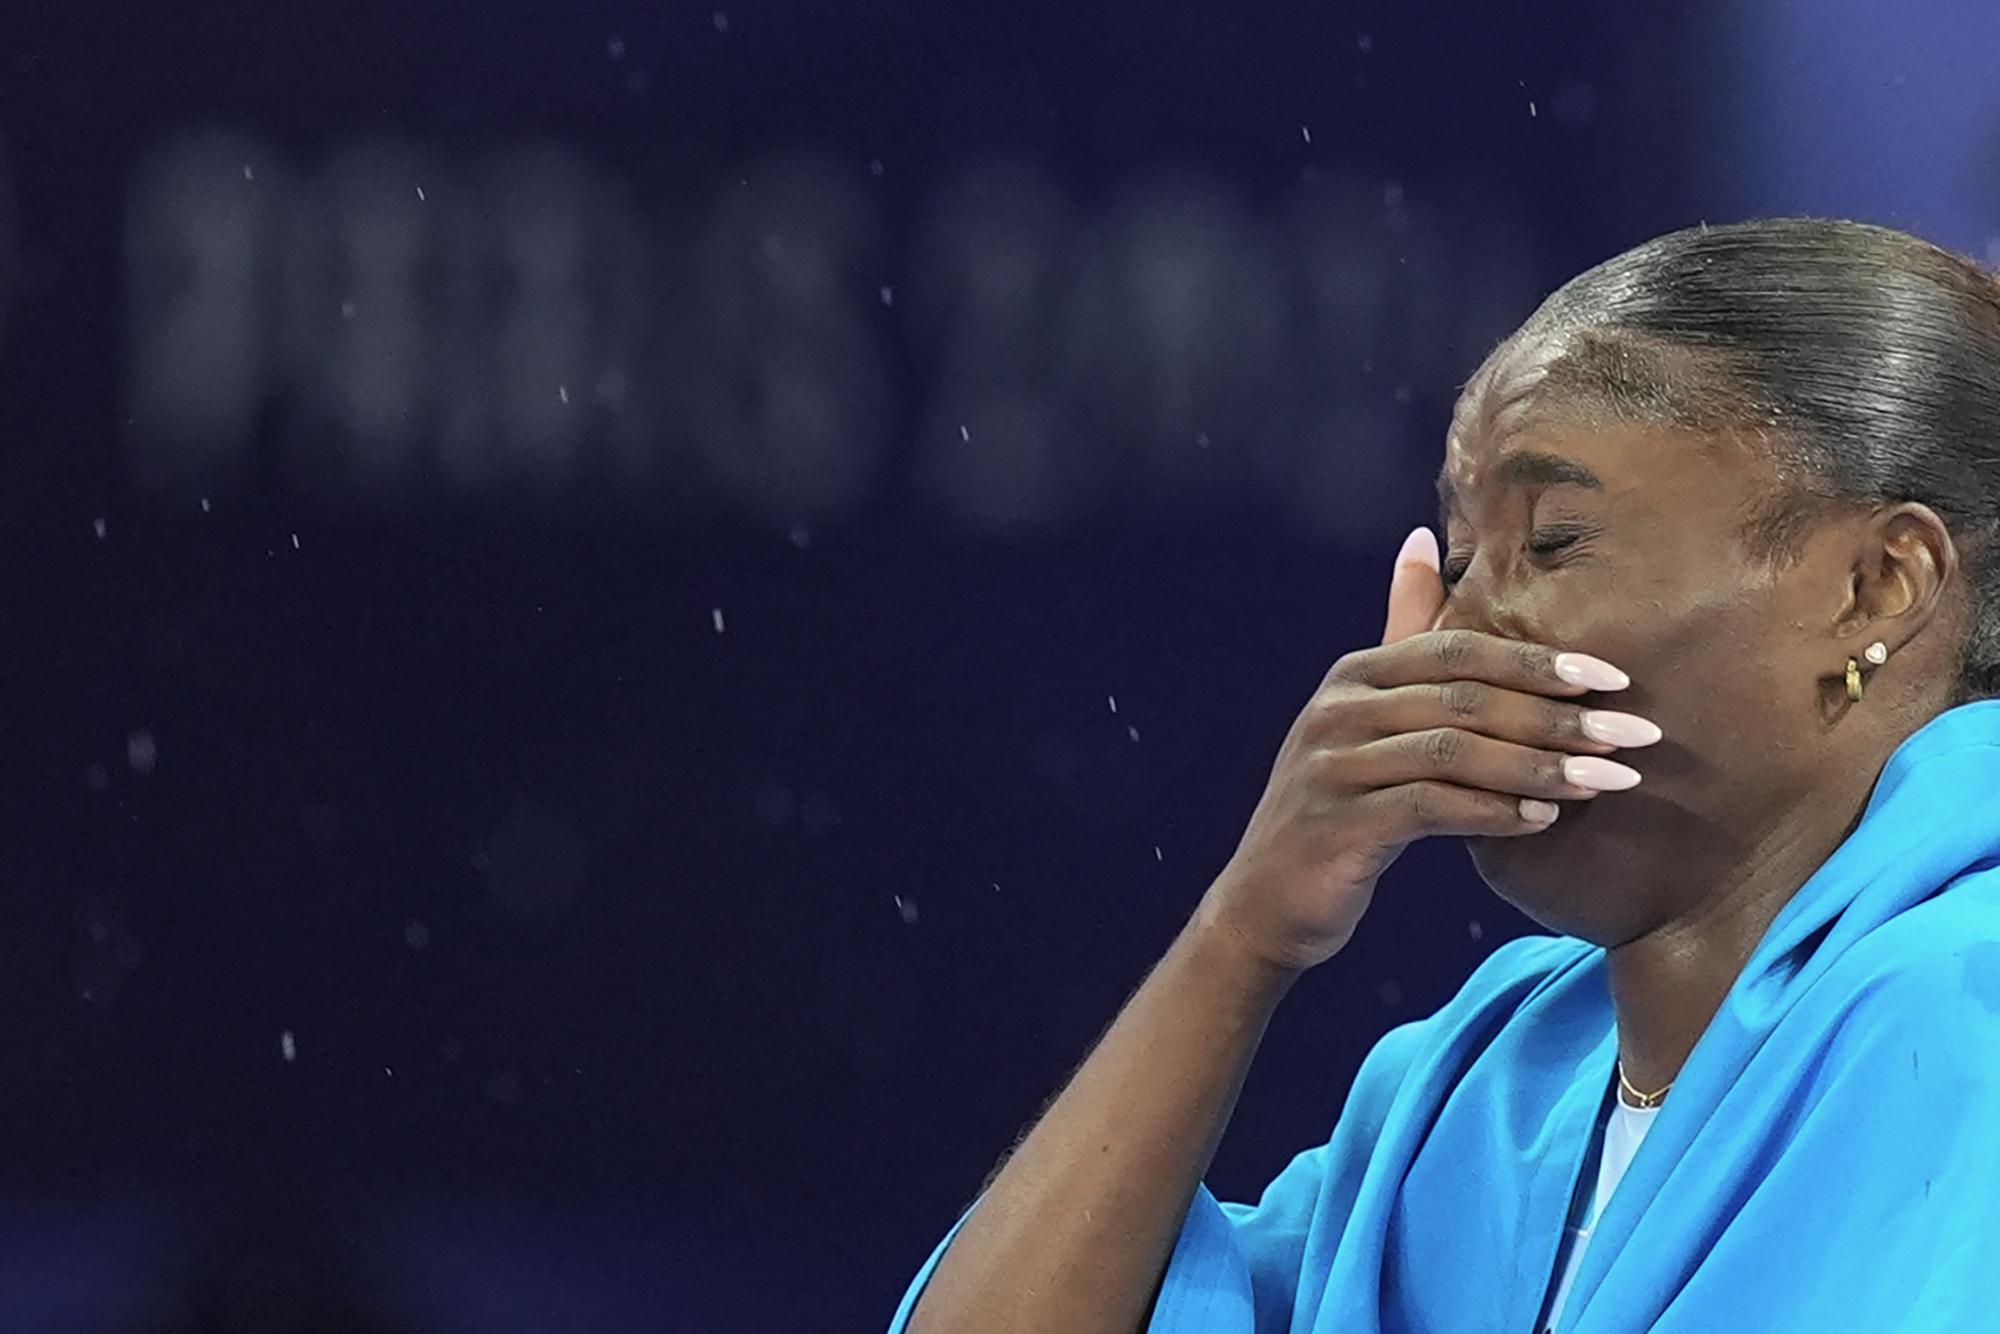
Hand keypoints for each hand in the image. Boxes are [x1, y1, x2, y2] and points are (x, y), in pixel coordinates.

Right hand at [1197, 526, 1657, 972]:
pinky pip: (1432, 808)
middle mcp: (1338, 710)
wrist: (1267, 899)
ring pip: (1455, 752)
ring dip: (1542, 767)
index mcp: (1354, 674)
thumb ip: (1400, 634)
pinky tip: (1544, 821)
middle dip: (1559, 716)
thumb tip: (1421, 536)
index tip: (1614, 680)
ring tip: (1609, 780)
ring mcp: (1333, 767)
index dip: (1537, 661)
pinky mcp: (1339, 825)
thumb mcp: (1366, 716)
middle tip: (1637, 735)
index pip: (1457, 649)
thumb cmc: (1340, 805)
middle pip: (1465, 698)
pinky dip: (1495, 812)